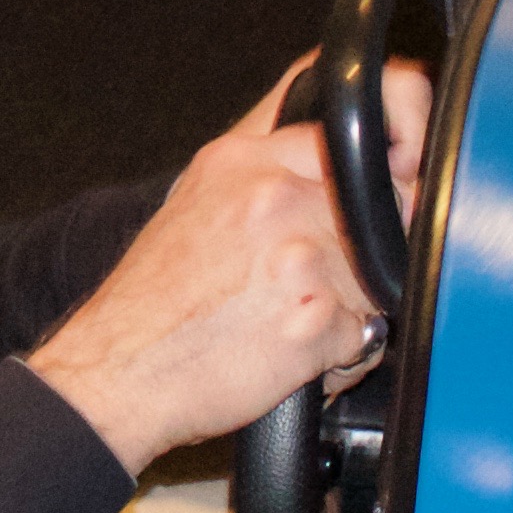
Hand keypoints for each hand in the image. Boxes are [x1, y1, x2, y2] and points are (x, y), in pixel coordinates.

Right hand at [26, 56, 432, 473]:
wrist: (118, 371)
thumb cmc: (151, 305)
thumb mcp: (194, 204)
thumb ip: (260, 177)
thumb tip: (328, 177)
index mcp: (242, 159)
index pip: (353, 141)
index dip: (382, 178)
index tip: (394, 194)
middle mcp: (272, 195)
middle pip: (383, 210)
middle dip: (368, 254)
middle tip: (321, 284)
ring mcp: (296, 252)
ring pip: (379, 280)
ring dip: (354, 312)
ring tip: (291, 325)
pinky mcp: (314, 314)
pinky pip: (368, 338)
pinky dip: (341, 359)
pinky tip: (292, 357)